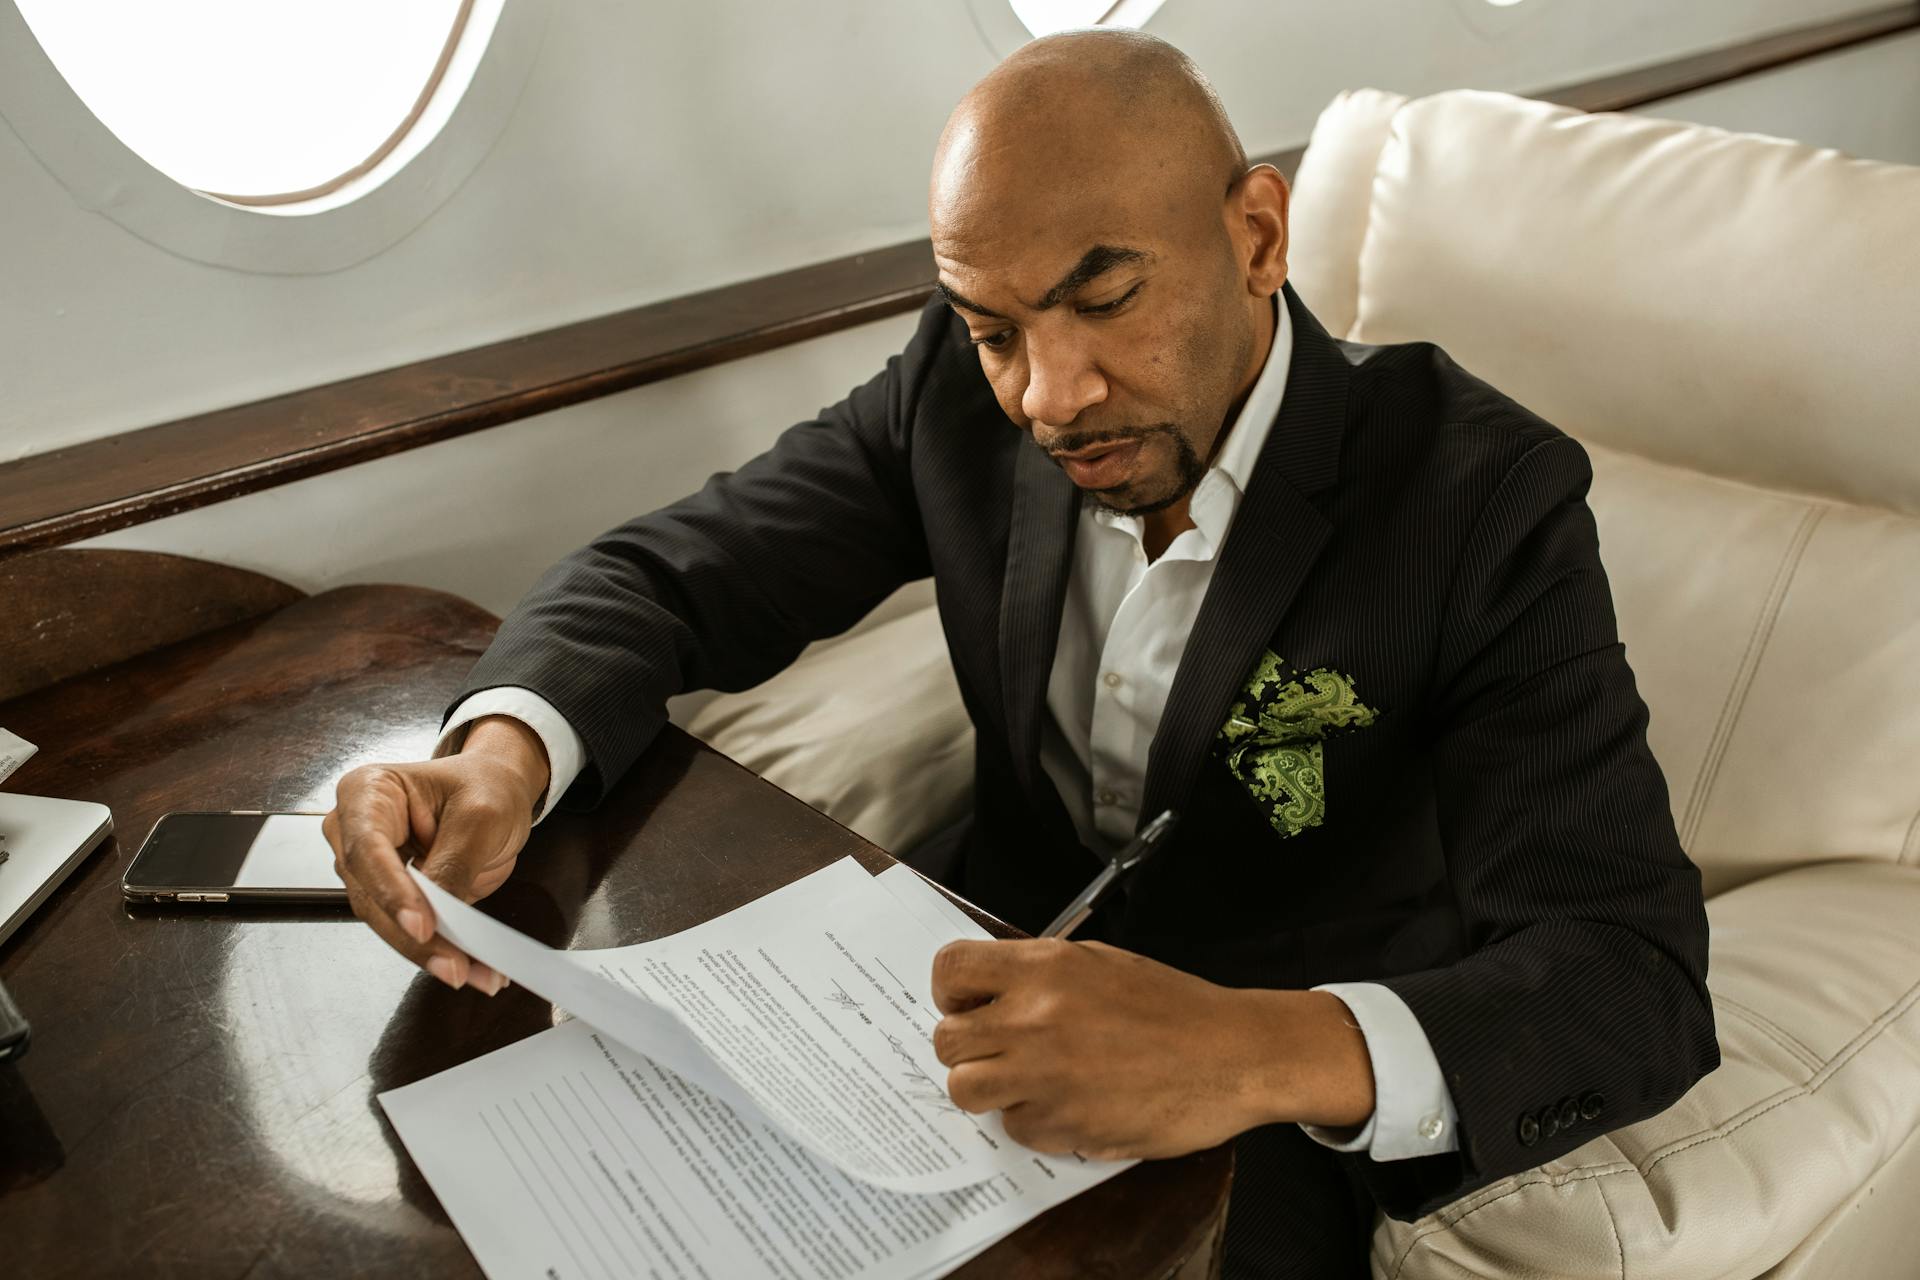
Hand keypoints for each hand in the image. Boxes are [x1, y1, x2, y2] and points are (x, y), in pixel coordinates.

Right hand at [323, 716, 548, 993]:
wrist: (498, 791)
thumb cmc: (486, 786)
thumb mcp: (482, 814)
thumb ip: (455, 860)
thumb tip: (437, 914)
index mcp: (367, 791)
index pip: (367, 848)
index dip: (392, 892)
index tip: (422, 926)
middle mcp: (355, 830)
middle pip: (370, 894)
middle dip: (412, 936)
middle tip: (454, 966)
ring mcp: (369, 867)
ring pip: (384, 922)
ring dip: (426, 952)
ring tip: (471, 972)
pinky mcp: (390, 896)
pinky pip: (405, 930)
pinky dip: (436, 950)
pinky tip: (466, 966)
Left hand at [929, 939, 1373, 1159]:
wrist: (1233, 1054)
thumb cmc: (1174, 1007)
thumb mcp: (1099, 963)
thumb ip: (1040, 975)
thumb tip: (991, 992)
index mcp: (1044, 968)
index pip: (950, 969)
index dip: (951, 993)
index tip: (968, 1006)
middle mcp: (1034, 1018)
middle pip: (946, 1041)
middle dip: (968, 1050)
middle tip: (999, 1052)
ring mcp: (1045, 1075)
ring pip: (966, 1091)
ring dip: (990, 1091)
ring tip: (1027, 1084)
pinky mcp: (1064, 1124)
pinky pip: (1016, 1128)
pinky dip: (1035, 1123)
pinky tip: (1071, 1106)